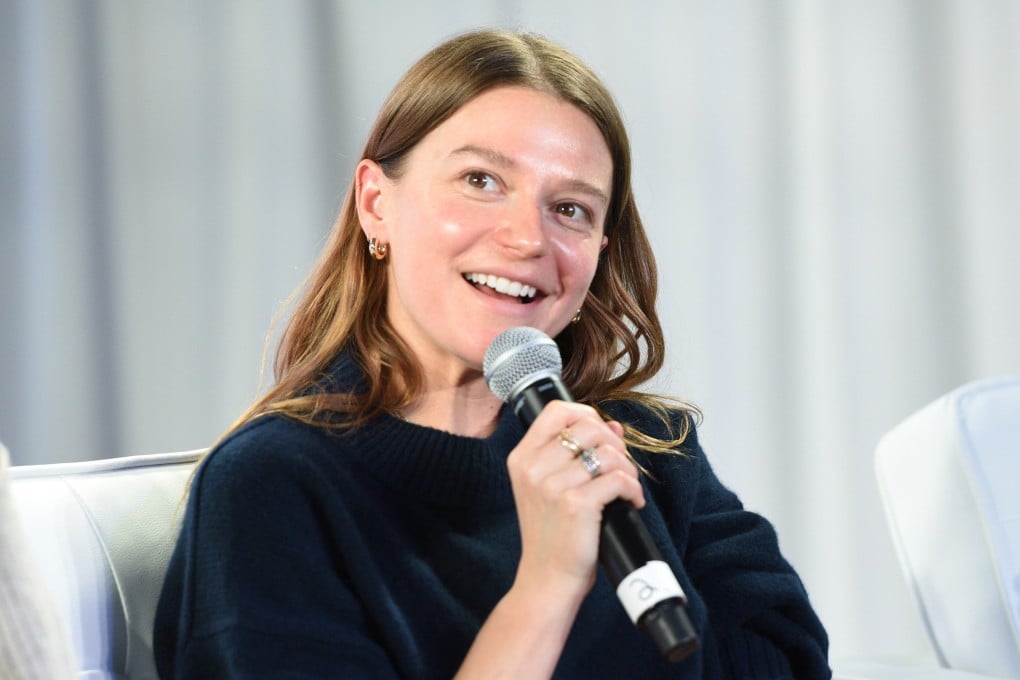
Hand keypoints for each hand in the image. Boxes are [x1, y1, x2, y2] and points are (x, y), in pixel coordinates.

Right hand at [505, 400, 645, 605]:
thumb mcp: (551, 487)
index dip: (587, 414)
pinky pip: (618, 479)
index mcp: (522, 458)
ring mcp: (552, 485)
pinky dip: (633, 490)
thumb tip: (613, 426)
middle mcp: (533, 467)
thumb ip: (576, 452)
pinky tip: (630, 502)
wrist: (546, 578)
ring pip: (608, 453)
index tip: (602, 433)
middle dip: (615, 444)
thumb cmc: (551, 533)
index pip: (557, 410)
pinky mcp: (576, 504)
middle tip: (620, 467)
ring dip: (628, 469)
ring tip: (626, 487)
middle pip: (588, 427)